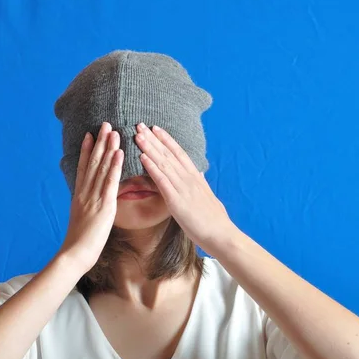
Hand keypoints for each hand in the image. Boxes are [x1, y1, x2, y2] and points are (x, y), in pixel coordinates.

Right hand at [59, 122, 123, 271]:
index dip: (86, 150)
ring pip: (101, 168)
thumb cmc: (79, 241)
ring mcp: (93, 197)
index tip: (90, 134)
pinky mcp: (104, 205)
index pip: (83, 167)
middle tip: (105, 124)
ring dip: (108, 148)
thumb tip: (87, 199)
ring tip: (113, 131)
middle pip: (92, 163)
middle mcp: (85, 192)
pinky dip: (115, 166)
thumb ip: (85, 205)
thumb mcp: (80, 218)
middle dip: (99, 142)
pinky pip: (110, 182)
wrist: (75, 253)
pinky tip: (119, 153)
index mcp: (79, 195)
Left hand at [135, 123, 235, 253]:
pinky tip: (142, 157)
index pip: (179, 153)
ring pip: (163, 163)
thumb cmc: (214, 220)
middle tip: (140, 124)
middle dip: (153, 139)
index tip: (156, 128)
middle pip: (169, 154)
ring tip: (138, 135)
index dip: (167, 139)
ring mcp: (183, 188)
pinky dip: (152, 167)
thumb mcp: (207, 196)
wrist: (221, 235)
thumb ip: (200, 184)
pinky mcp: (176, 201)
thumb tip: (199, 173)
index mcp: (196, 178)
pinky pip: (162, 181)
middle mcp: (189, 179)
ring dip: (149, 148)